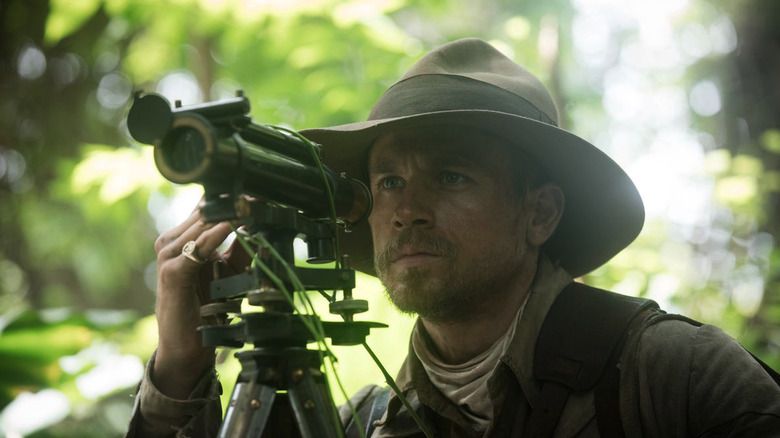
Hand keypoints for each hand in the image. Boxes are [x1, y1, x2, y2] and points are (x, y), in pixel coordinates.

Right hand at [150, 200, 248, 398]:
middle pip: (205, 211)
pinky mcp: (171, 272)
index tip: (259, 188)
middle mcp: (172, 242)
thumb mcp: (229, 270)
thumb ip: (241, 245)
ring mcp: (168, 256)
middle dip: (234, 202)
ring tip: (252, 202)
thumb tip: (261, 220)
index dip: (232, 196)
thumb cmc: (207, 308)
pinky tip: (232, 223)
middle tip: (261, 191)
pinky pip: (197, 248)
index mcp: (183, 238)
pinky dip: (216, 234)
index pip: (206, 206)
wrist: (187, 346)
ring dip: (228, 213)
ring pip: (201, 224)